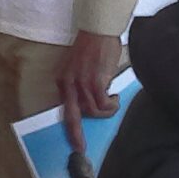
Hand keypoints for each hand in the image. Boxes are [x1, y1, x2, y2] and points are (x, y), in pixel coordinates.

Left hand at [57, 31, 124, 162]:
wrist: (99, 30)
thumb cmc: (93, 47)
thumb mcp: (78, 67)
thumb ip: (80, 84)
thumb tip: (90, 102)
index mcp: (63, 80)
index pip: (65, 108)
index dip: (69, 127)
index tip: (74, 141)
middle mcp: (69, 83)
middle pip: (73, 116)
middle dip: (76, 135)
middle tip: (81, 148)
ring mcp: (82, 83)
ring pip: (93, 111)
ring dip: (106, 111)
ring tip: (112, 101)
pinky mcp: (95, 81)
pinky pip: (104, 104)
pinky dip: (112, 104)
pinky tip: (115, 97)